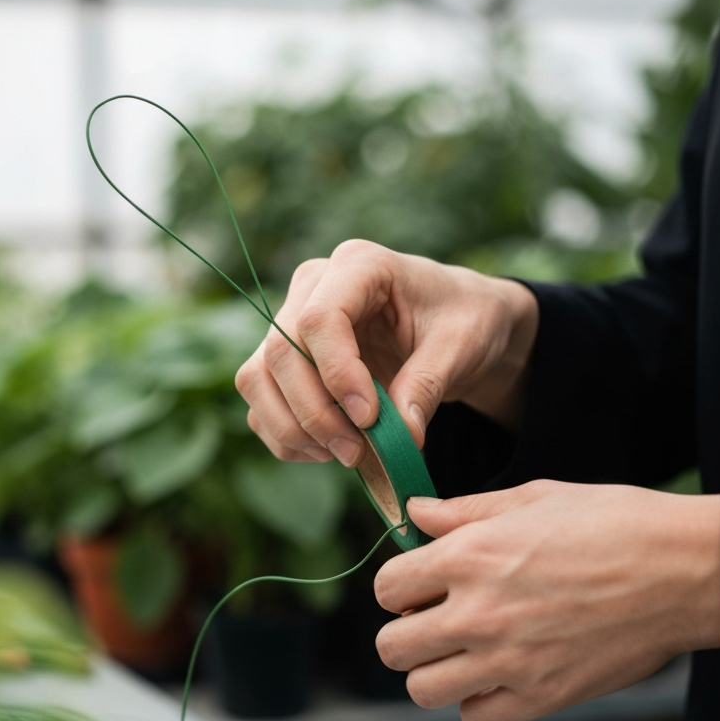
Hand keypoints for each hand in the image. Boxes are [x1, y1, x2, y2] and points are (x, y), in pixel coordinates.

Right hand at [234, 240, 537, 466]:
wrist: (456, 326)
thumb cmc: (462, 320)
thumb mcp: (461, 346)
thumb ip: (427, 385)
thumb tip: (400, 439)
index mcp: (359, 265)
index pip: (319, 318)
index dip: (337, 374)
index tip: (370, 418)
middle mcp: (311, 288)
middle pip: (280, 353)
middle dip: (314, 412)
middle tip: (356, 452)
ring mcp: (290, 324)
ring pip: (256, 379)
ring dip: (292, 429)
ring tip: (344, 454)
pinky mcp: (283, 362)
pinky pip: (261, 405)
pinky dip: (287, 438)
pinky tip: (327, 451)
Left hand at [374, 481, 719, 720]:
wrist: (686, 570)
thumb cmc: (613, 524)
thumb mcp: (532, 499)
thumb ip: (463, 512)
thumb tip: (415, 513)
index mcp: (468, 557)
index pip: (385, 589)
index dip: (398, 586)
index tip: (419, 585)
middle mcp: (478, 613)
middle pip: (391, 648)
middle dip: (405, 633)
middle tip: (433, 621)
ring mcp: (508, 661)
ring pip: (422, 690)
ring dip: (433, 672)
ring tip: (461, 652)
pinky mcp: (542, 696)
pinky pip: (475, 717)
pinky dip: (477, 701)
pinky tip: (497, 675)